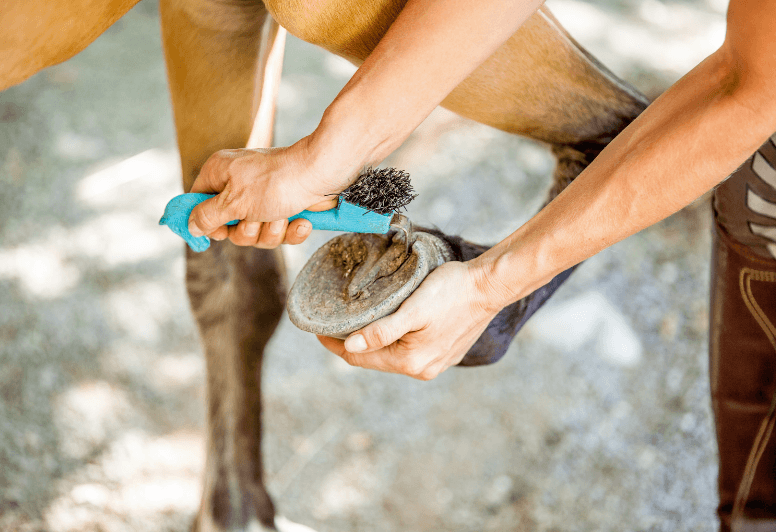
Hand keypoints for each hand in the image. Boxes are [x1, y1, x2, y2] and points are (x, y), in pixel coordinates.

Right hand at [187, 144, 341, 247]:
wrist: (323, 174)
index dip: (206, 222)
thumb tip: (190, 225)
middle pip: (229, 227)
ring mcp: (263, 198)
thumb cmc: (276, 182)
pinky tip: (301, 221)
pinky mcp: (284, 209)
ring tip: (282, 214)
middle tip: (258, 217)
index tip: (219, 231)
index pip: (198, 202)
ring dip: (271, 230)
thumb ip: (208, 216)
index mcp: (220, 174)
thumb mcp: (235, 202)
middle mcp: (239, 186)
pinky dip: (291, 230)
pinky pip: (279, 232)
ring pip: (255, 233)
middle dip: (248, 230)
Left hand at [317, 261, 500, 379]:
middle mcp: (423, 369)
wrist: (490, 285)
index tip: (317, 329)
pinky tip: (386, 325)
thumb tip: (350, 346)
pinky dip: (393, 340)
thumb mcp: (412, 308)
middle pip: (375, 359)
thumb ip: (382, 330)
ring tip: (355, 322)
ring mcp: (436, 363)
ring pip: (392, 355)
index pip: (360, 358)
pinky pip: (409, 351)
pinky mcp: (445, 353)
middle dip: (352, 342)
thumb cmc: (451, 291)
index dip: (334, 345)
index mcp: (411, 362)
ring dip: (373, 340)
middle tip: (332, 321)